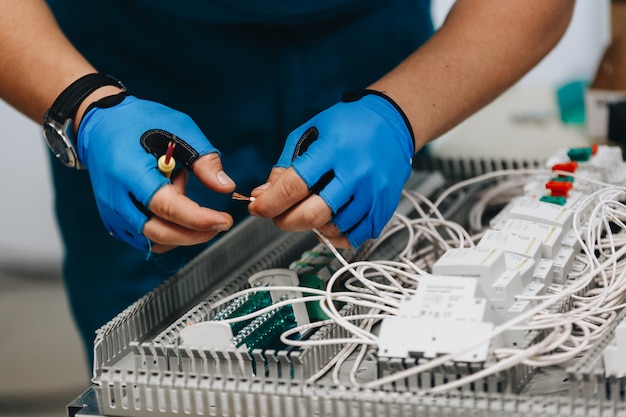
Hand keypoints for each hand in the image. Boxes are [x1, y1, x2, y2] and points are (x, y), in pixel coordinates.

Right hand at [77, 94, 234, 253]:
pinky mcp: (113, 219)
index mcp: (130, 171)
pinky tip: (171, 207)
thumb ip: (203, 159)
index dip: (199, 219)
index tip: (224, 220)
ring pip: (153, 241)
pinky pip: (144, 239)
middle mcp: (116, 197)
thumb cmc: (138, 121)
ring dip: (179, 230)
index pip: (168, 207)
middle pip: (160, 232)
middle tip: (219, 223)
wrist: (100, 123)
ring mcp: (112, 211)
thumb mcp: (178, 128)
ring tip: (180, 193)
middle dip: (195, 233)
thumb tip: (225, 187)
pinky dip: (166, 233)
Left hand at [249, 90, 414, 247]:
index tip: (256, 207)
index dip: (270, 202)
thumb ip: (285, 164)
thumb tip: (263, 194)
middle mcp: (356, 173)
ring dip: (311, 227)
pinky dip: (336, 235)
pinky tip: (329, 221)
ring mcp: (373, 192)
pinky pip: (355, 236)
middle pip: (313, 214)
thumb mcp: (311, 132)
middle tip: (277, 216)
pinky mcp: (385, 206)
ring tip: (307, 212)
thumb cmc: (349, 124)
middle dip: (285, 221)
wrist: (393, 121)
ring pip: (333, 228)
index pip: (294, 185)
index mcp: (334, 150)